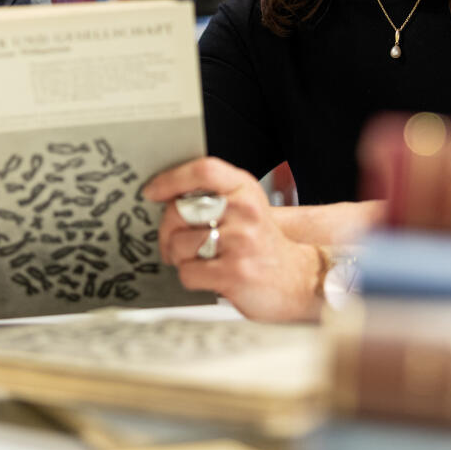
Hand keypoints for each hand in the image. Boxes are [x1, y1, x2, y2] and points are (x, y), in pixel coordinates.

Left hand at [144, 157, 323, 322]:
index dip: (171, 179)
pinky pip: (188, 272)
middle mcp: (245, 211)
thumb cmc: (262, 244)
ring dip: (179, 258)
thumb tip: (163, 196)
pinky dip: (190, 277)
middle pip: (179, 210)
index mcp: (245, 189)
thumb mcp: (246, 207)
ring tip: (198, 260)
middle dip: (165, 231)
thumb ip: (213, 196)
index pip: (203, 171)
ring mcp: (241, 242)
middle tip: (172, 242)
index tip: (151, 191)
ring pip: (178, 244)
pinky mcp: (235, 273)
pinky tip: (208, 276)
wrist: (299, 279)